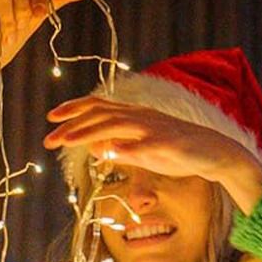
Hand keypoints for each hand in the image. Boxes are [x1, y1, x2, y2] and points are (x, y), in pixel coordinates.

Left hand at [42, 92, 261, 206]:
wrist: (214, 153)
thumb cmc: (176, 152)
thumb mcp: (142, 150)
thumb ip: (118, 146)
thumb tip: (94, 147)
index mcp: (134, 116)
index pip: (99, 108)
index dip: (74, 110)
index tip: (51, 118)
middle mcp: (141, 118)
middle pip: (101, 116)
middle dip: (72, 125)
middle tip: (48, 138)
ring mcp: (154, 129)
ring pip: (116, 126)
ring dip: (88, 133)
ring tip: (67, 141)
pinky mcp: (168, 144)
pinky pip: (144, 145)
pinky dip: (125, 148)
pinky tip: (107, 153)